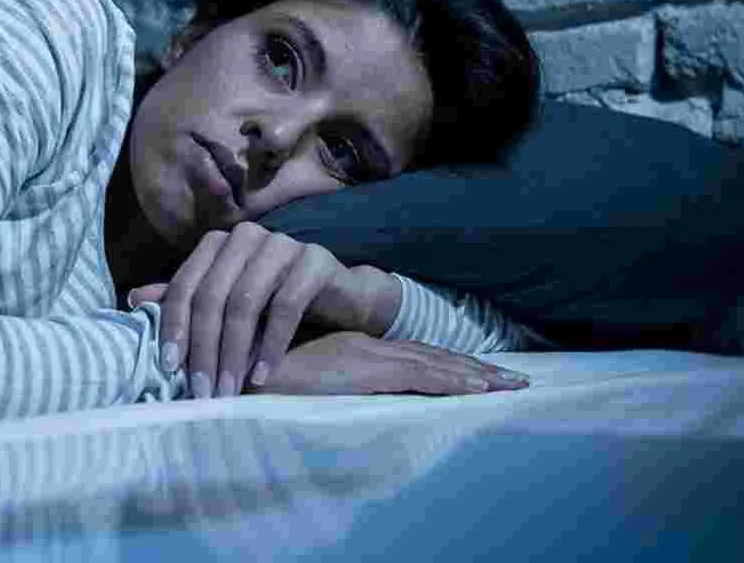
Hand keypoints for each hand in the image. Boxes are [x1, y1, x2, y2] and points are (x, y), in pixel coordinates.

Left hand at [131, 220, 378, 398]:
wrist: (340, 298)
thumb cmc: (275, 303)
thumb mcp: (227, 304)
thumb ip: (187, 300)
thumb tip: (133, 299)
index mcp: (218, 243)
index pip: (185, 286)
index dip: (173, 328)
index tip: (168, 369)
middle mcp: (246, 237)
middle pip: (212, 296)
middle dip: (204, 348)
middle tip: (202, 391)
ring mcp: (282, 244)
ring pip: (245, 301)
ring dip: (234, 352)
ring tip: (228, 389)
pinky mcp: (314, 260)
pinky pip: (286, 305)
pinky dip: (270, 345)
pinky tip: (262, 375)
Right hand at [251, 330, 529, 395]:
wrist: (226, 368)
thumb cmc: (248, 376)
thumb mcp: (291, 381)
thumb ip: (311, 382)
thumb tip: (325, 395)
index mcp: (350, 349)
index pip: (410, 357)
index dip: (447, 366)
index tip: (481, 375)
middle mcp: (364, 348)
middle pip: (431, 357)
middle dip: (475, 370)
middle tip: (516, 380)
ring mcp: (364, 357)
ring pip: (434, 364)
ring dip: (476, 376)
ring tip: (515, 387)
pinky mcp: (360, 369)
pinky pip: (418, 376)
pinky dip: (451, 382)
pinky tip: (479, 390)